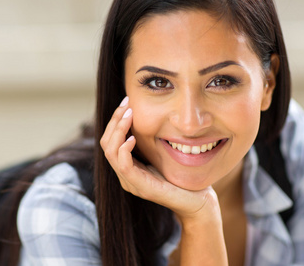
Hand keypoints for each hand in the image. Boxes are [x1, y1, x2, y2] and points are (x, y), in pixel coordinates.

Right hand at [100, 97, 221, 224]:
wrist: (196, 201)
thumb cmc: (181, 176)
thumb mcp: (161, 154)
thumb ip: (150, 141)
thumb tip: (145, 115)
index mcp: (128, 166)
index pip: (110, 140)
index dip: (115, 120)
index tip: (126, 102)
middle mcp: (125, 174)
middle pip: (106, 143)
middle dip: (114, 121)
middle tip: (126, 103)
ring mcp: (130, 182)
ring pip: (111, 152)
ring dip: (118, 130)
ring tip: (129, 115)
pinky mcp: (140, 187)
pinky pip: (124, 165)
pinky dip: (125, 149)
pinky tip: (133, 137)